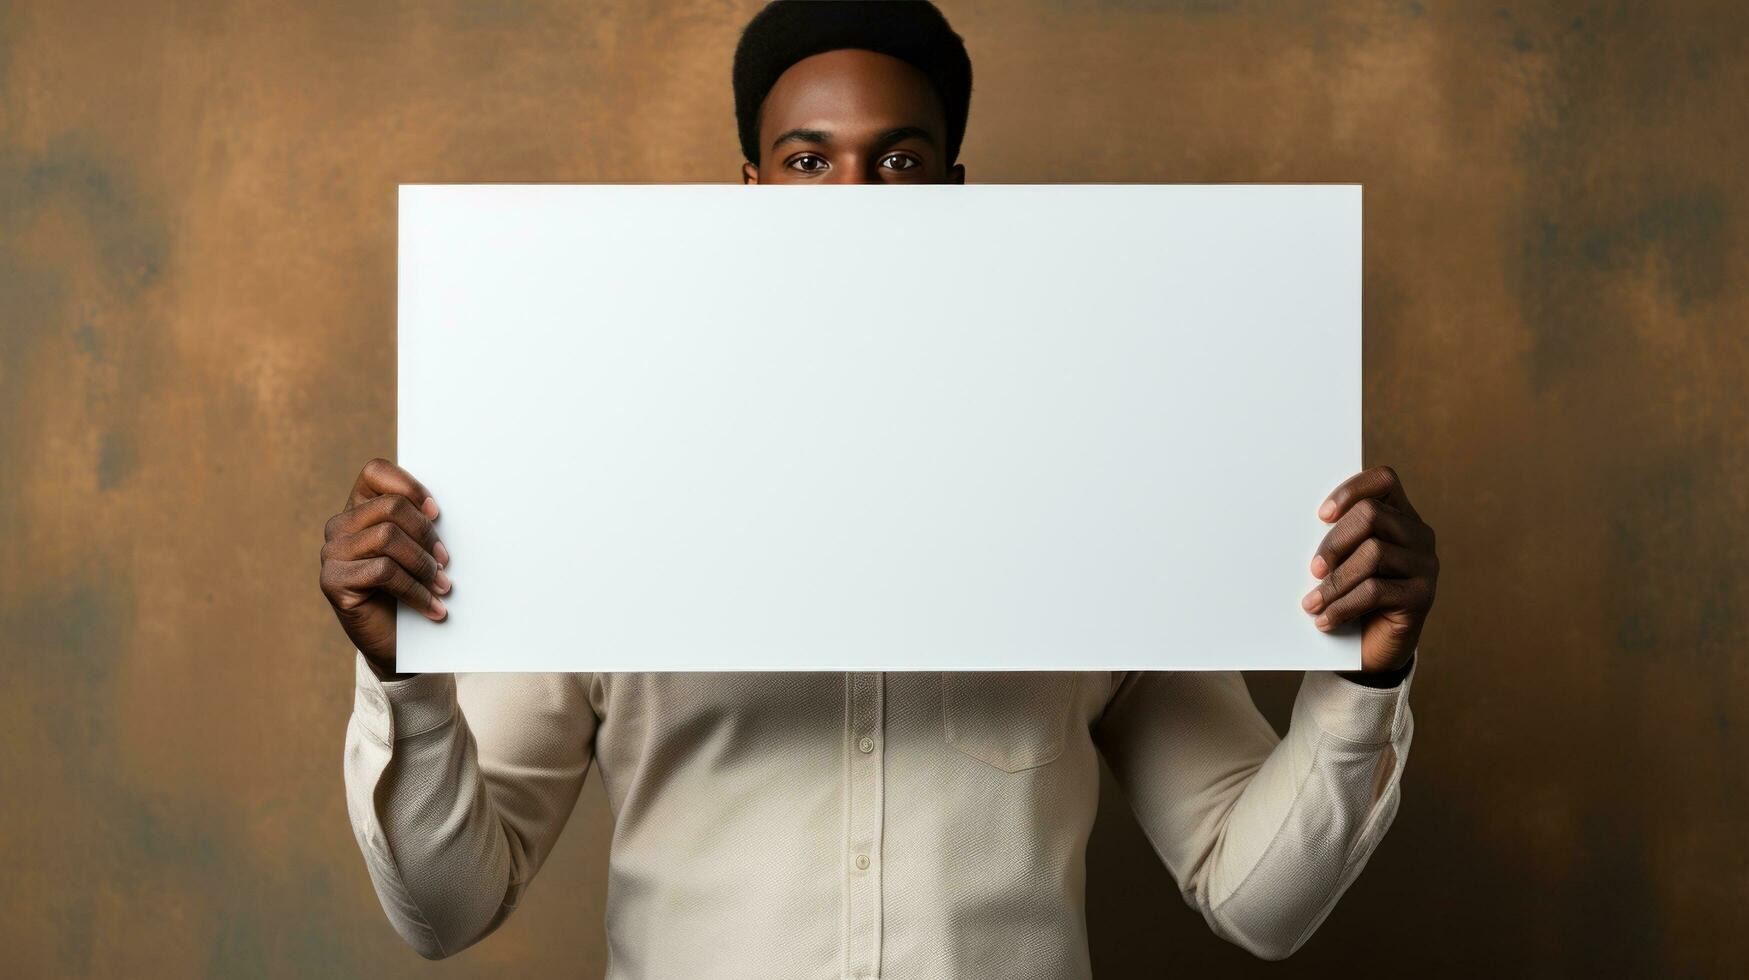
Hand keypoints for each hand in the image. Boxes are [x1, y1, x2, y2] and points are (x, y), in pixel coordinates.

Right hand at [319, 458, 450, 673]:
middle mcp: (340, 526)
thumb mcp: (418, 551)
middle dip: (426, 534)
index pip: (376, 471)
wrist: (395, 643)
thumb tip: (437, 510)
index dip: (410, 486)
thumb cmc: (411, 590)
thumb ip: (420, 525)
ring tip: (443, 586)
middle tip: (445, 562)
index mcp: (360, 508)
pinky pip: (383, 571)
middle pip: (391, 507)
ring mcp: (331, 552)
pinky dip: (416, 591)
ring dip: (423, 564)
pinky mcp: (332, 581)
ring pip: (387, 537)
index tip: (437, 514)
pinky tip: (433, 608)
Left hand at [1299, 465, 1437, 673]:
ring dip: (1334, 581)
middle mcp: (1418, 535)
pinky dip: (1343, 605)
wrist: (1373, 650)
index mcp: (1399, 516)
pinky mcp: (1422, 595)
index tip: (1321, 515)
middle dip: (1334, 542)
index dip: (1351, 489)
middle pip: (1371, 514)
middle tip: (1313, 569)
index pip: (1384, 479)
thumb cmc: (1351, 598)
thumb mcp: (1342, 563)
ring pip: (1373, 553)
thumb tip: (1296, 531)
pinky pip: (1376, 590)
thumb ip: (1336, 541)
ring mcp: (1425, 565)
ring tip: (1311, 604)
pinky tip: (1325, 620)